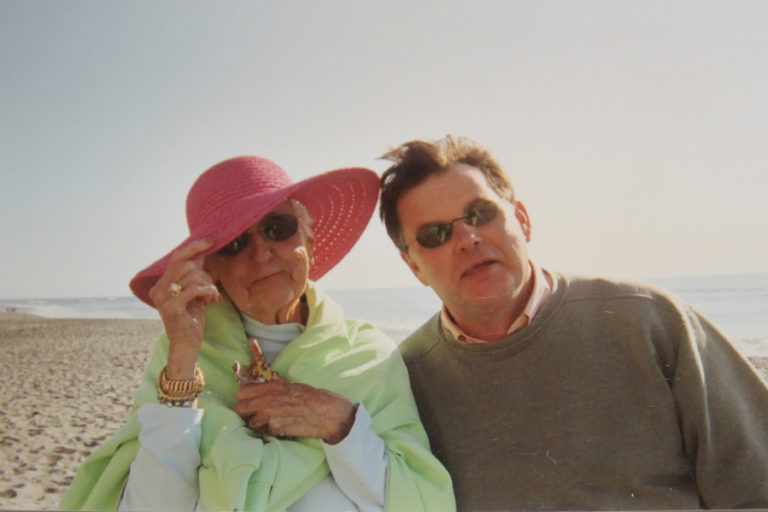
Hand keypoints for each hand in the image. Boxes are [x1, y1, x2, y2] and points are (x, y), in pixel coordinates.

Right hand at [149, 240, 221, 379]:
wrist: (187, 344)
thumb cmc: (192, 319)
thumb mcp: (195, 293)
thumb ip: (196, 274)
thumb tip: (203, 253)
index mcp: (161, 284)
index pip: (177, 258)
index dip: (194, 247)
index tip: (211, 242)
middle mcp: (158, 289)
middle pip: (186, 265)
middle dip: (204, 275)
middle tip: (210, 290)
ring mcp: (162, 298)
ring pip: (192, 275)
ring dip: (207, 286)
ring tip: (210, 297)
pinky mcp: (171, 307)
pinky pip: (193, 288)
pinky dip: (207, 292)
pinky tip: (210, 301)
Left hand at [232, 380, 356, 444]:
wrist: (326, 413)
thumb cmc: (313, 398)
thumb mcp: (291, 387)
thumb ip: (273, 390)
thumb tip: (259, 393)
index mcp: (271, 387)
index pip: (242, 393)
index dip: (244, 400)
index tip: (249, 404)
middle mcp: (267, 399)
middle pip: (240, 409)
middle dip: (244, 414)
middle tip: (252, 417)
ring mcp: (269, 414)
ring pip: (250, 423)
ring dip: (256, 425)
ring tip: (268, 424)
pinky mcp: (274, 428)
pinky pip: (263, 432)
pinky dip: (268, 432)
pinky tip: (278, 429)